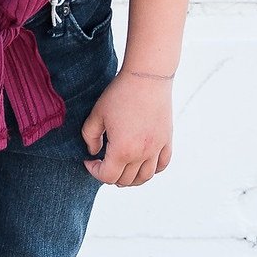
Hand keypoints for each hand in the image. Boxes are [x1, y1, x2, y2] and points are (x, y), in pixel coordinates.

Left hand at [81, 69, 172, 186]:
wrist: (147, 77)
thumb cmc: (120, 94)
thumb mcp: (97, 114)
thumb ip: (90, 137)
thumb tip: (94, 152)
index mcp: (122, 150)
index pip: (107, 176)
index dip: (95, 172)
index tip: (90, 160)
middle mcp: (142, 154)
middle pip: (126, 180)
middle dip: (111, 175)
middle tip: (103, 163)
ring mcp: (157, 148)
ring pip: (145, 177)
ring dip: (131, 179)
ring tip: (122, 169)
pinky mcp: (167, 140)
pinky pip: (163, 164)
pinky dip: (152, 170)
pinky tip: (142, 163)